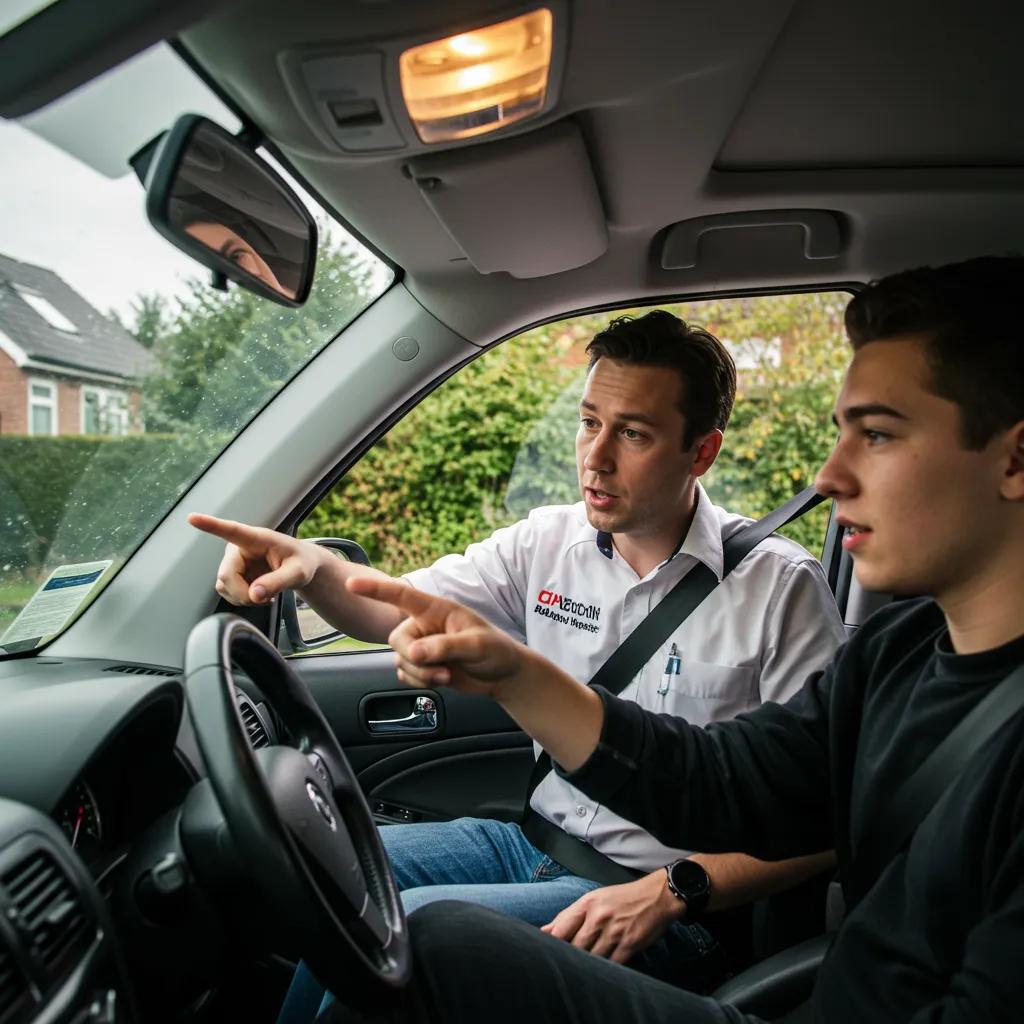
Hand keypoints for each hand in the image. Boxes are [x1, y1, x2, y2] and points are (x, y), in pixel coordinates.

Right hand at [188, 513, 320, 605]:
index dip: (211, 525)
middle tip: (266, 598)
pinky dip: (242, 599)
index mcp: (257, 538)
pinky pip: (227, 592)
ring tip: (266, 593)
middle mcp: (239, 548)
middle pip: (226, 575)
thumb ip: (278, 582)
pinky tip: (258, 595)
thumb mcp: (298, 573)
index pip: (231, 530)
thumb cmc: (301, 562)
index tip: (193, 518)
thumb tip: (254, 595)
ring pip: (224, 586)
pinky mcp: (231, 574)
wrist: (300, 566)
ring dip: (244, 598)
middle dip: (244, 593)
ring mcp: (233, 562)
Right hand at [345, 576, 525, 696]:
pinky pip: (404, 675)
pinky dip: (420, 682)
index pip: (401, 596)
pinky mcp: (420, 666)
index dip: (375, 589)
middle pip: (397, 639)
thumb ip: (445, 647)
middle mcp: (424, 625)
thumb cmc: (495, 651)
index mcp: (437, 609)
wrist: (502, 675)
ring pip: (400, 660)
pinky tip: (441, 679)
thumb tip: (415, 652)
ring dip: (421, 674)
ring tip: (447, 674)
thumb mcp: (476, 646)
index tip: (351, 583)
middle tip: (441, 668)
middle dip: (415, 658)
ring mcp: (421, 646)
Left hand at [540, 869, 682, 963]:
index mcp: (588, 903)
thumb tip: (546, 931)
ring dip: (588, 963)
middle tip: (567, 963)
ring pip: (592, 957)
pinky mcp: (629, 944)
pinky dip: (606, 968)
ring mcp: (614, 931)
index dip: (552, 943)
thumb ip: (569, 915)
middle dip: (570, 956)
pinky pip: (612, 964)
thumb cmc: (622, 898)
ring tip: (586, 966)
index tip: (547, 952)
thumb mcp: (595, 899)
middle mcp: (599, 916)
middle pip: (575, 946)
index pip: (562, 927)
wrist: (657, 896)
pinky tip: (604, 967)